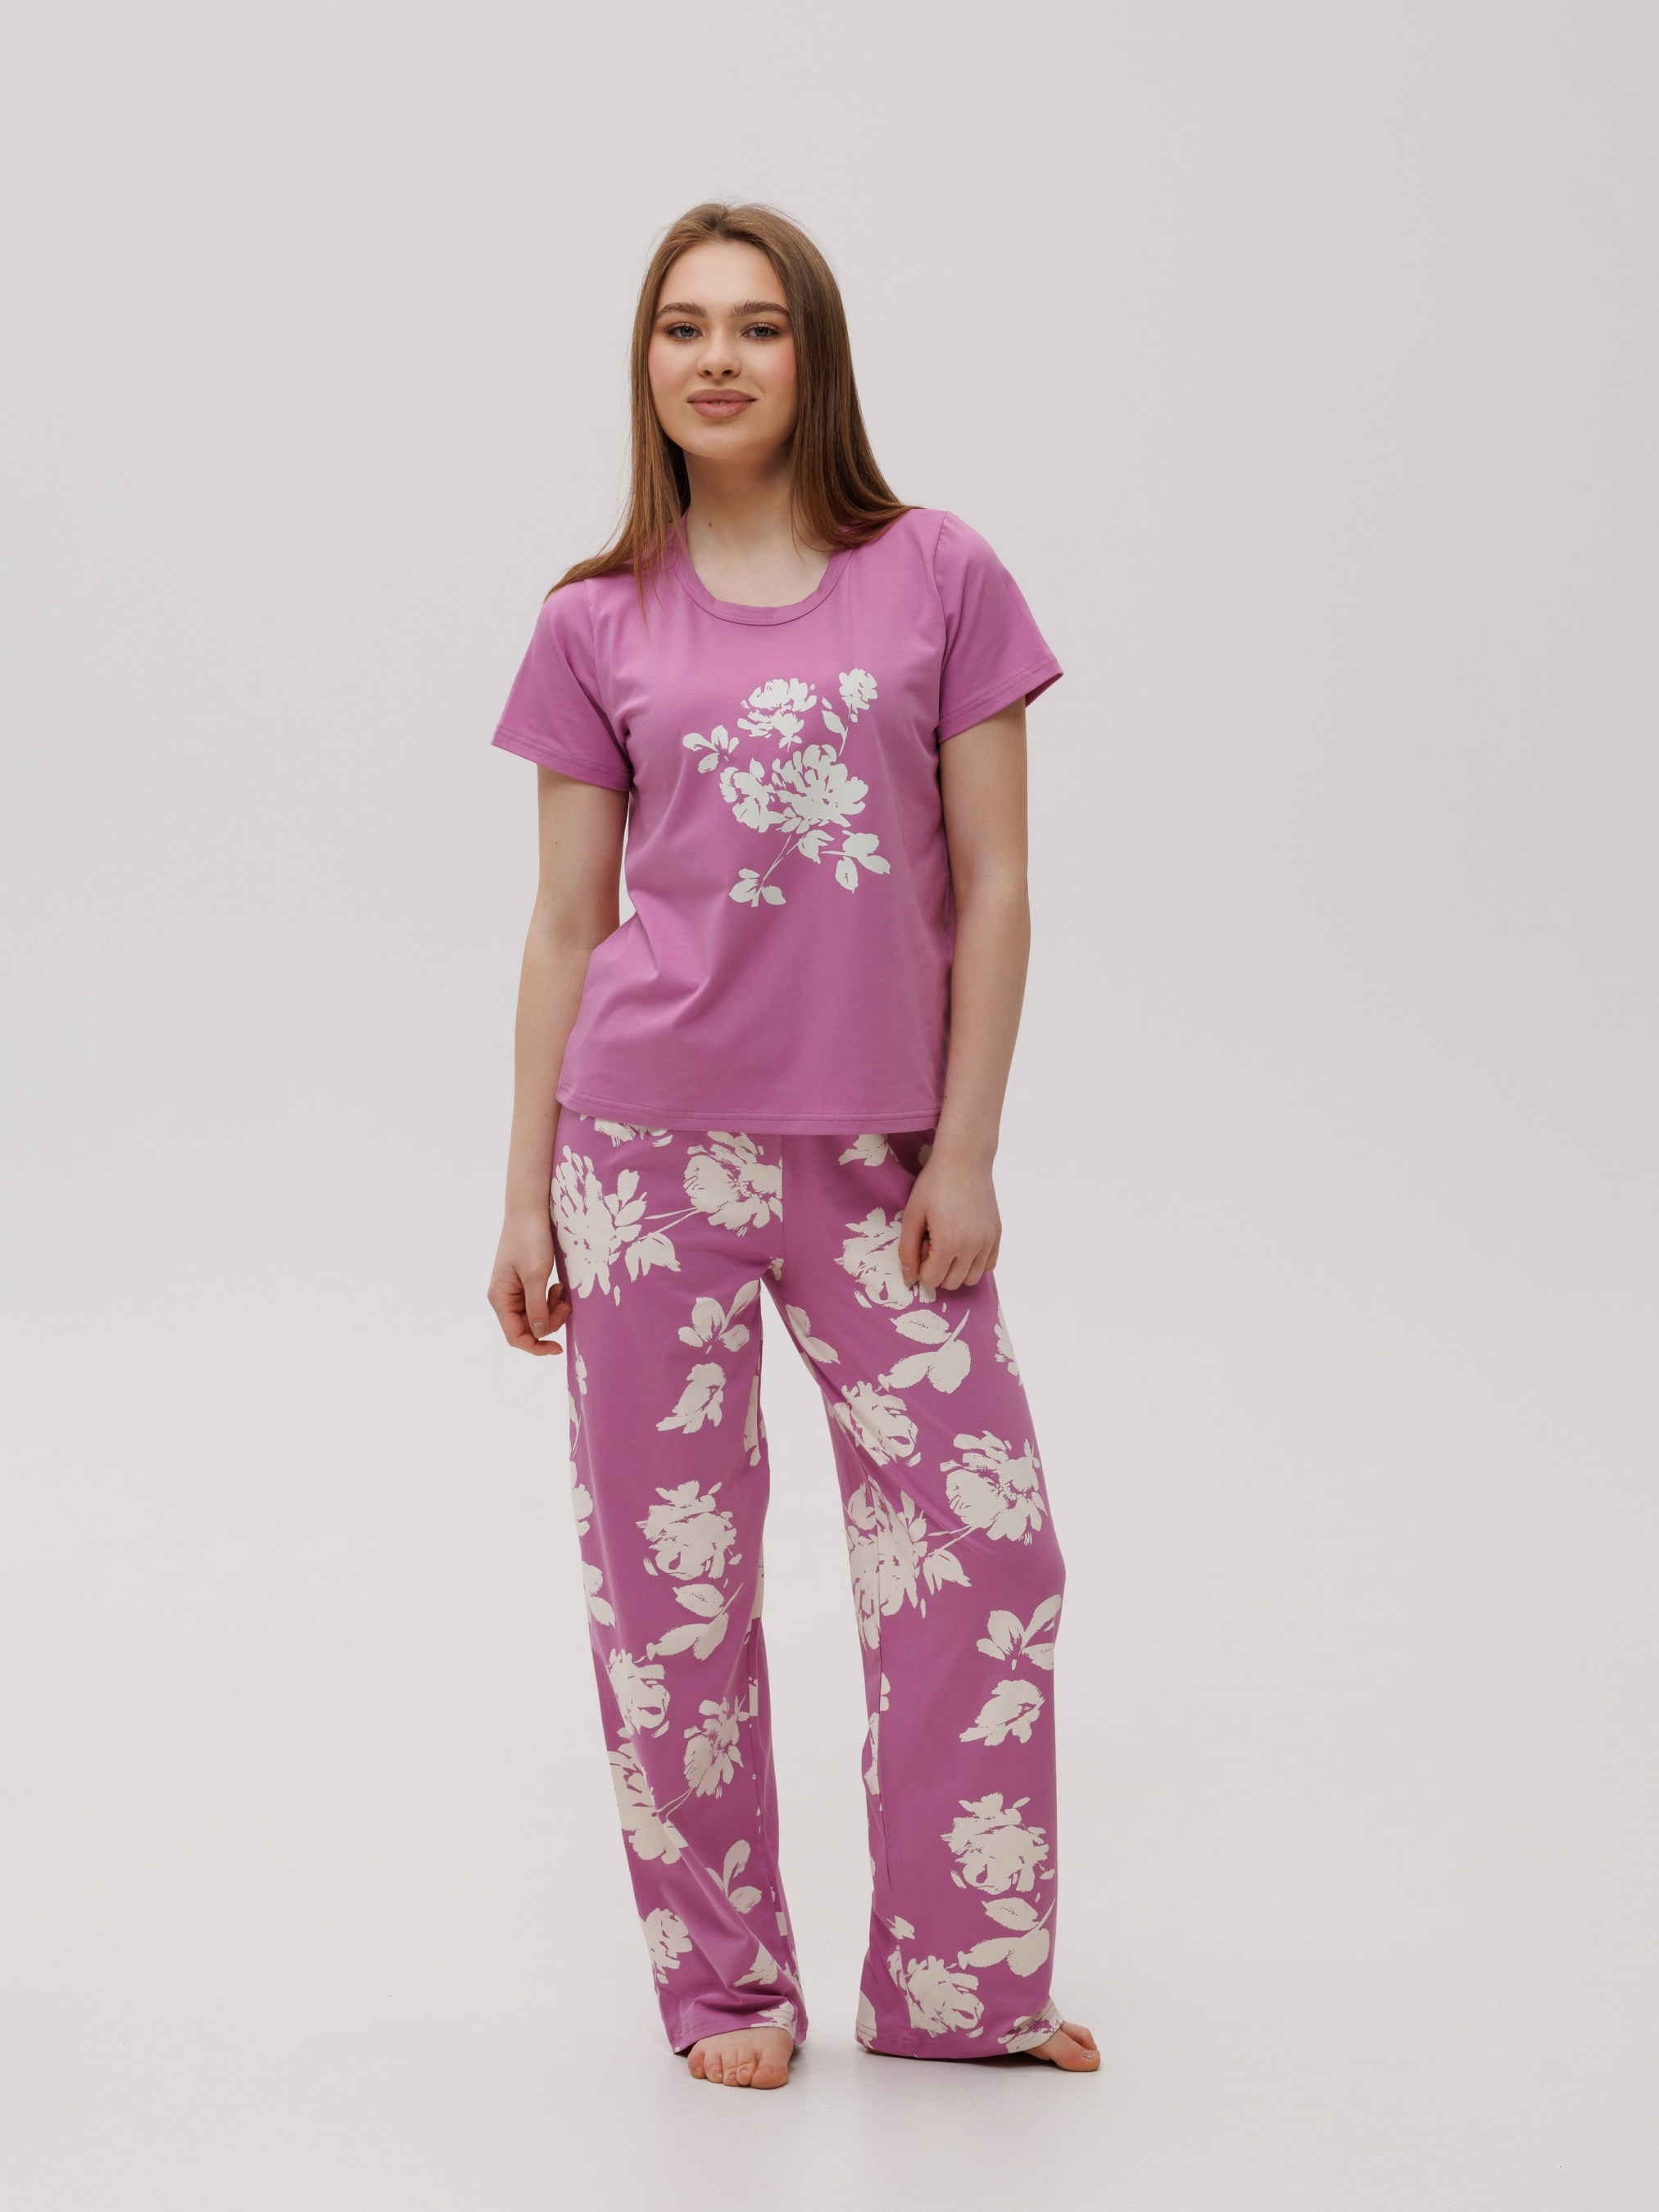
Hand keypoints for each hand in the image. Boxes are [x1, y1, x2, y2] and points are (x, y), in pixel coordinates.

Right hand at [488, 1209, 571, 1354]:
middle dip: (549, 1322)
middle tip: (567, 1306)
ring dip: (552, 1309)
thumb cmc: (530, 1239)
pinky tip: (559, 1285)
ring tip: (562, 1290)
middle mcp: (503, 1298)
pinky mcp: (524, 1281)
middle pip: (527, 1327)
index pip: (515, 1336)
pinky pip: (538, 1301)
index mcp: (500, 1299)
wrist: (529, 1210)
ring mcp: (513, 1290)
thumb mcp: (536, 1275)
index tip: (559, 1347)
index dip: (537, 1346)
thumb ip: (537, 1307)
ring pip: (535, 1315)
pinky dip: (551, 1298)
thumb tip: (540, 1334)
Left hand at [898, 1149, 1001, 1291]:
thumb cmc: (934, 1184)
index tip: (922, 1243)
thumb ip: (907, 1250)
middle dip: (939, 1269)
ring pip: (972, 1278)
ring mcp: (988, 1241)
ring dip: (957, 1269)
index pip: (932, 1280)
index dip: (922, 1265)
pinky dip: (976, 1262)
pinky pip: (989, 1265)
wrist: (965, 1160)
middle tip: (934, 1242)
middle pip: (952, 1283)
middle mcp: (972, 1247)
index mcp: (948, 1243)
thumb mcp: (912, 1215)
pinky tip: (965, 1243)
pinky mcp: (997, 1234)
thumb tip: (910, 1279)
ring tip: (950, 1243)